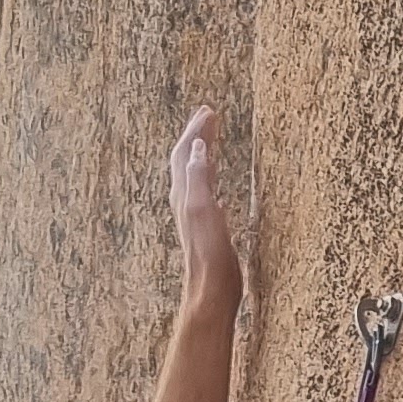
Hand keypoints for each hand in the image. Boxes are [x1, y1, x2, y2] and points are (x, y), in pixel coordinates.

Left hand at [169, 103, 243, 315]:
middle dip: (196, 135)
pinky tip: (218, 185)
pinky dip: (212, 181)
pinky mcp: (208, 228)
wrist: (211, 290)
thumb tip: (196, 145)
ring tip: (211, 140)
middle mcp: (186, 201)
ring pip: (196, 175)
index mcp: (184, 193)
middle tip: (208, 116)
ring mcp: (196, 215)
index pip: (186, 152)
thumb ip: (198, 177)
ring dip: (203, 154)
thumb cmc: (208, 255)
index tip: (208, 111)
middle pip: (187, 159)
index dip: (196, 130)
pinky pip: (207, 195)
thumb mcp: (203, 210)